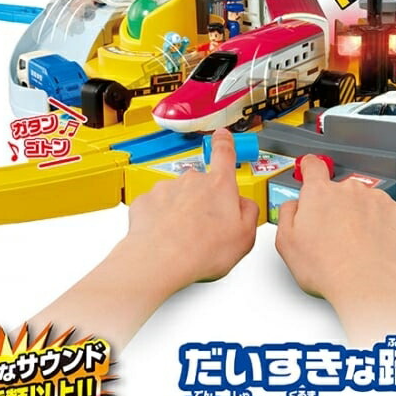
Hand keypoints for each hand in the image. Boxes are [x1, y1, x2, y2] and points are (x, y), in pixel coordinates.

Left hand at [31, 129, 257, 350]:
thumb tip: (245, 205)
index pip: (224, 153)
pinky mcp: (146, 201)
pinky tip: (166, 237)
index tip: (223, 136)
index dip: (225, 143)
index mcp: (219, 186)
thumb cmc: (202, 249)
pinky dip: (161, 219)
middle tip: (206, 228)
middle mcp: (192, 181)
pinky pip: (157, 207)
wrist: (161, 259)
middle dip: (204, 201)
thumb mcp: (245, 236)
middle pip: (202, 184)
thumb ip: (249, 213)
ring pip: (178, 197)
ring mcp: (166, 189)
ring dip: (181, 211)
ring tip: (185, 238)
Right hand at [274, 155, 395, 344]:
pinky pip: (391, 214)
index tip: (311, 169)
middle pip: (341, 191)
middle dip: (338, 208)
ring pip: (367, 202)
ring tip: (357, 246)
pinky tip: (376, 245)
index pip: (313, 167)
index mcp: (319, 194)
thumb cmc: (327, 269)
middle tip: (335, 236)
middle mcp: (349, 190)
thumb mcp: (286, 243)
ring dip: (362, 217)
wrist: (366, 285)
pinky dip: (385, 226)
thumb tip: (294, 206)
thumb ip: (287, 214)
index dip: (311, 168)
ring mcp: (377, 199)